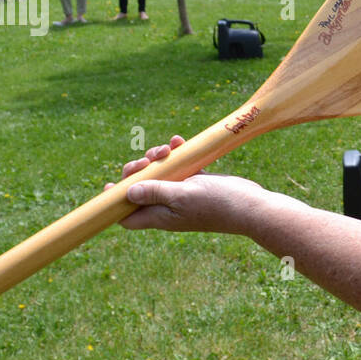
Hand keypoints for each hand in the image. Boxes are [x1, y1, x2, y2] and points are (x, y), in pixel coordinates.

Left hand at [109, 136, 266, 233]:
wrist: (251, 206)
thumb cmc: (218, 204)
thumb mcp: (182, 195)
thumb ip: (154, 192)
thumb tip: (127, 192)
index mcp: (161, 216)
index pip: (128, 217)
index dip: (114, 203)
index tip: (109, 186)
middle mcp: (168, 206)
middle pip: (140, 190)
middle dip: (138, 170)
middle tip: (147, 160)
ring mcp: (182, 194)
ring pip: (158, 174)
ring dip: (158, 158)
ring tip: (168, 148)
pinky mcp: (196, 182)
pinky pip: (178, 167)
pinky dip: (175, 154)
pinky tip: (179, 141)